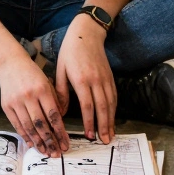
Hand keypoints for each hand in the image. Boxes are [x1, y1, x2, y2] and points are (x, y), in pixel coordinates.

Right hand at [0, 55, 69, 156]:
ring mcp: (16, 102)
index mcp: (42, 90)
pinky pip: (17, 124)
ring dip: (38, 142)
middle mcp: (29, 96)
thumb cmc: (32, 73)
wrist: (10, 64)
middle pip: (41, 124)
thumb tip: (59, 123)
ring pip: (29, 127)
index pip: (53, 116)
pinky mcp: (6, 106)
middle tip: (57, 152)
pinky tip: (32, 143)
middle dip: (50, 141)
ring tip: (45, 152)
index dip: (60, 132)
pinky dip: (25, 135)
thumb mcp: (47, 83)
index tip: (65, 143)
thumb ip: (54, 101)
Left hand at [55, 16, 116, 143]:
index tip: (89, 135)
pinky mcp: (110, 77)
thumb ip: (61, 91)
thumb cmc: (70, 52)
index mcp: (81, 79)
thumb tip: (59, 111)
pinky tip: (112, 118)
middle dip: (104, 125)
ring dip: (111, 120)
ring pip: (111, 103)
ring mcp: (105, 79)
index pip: (87, 105)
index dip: (89, 121)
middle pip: (102, 107)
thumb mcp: (60, 69)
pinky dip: (114, 109)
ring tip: (110, 134)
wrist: (87, 34)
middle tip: (104, 140)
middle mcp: (95, 80)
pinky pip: (114, 96)